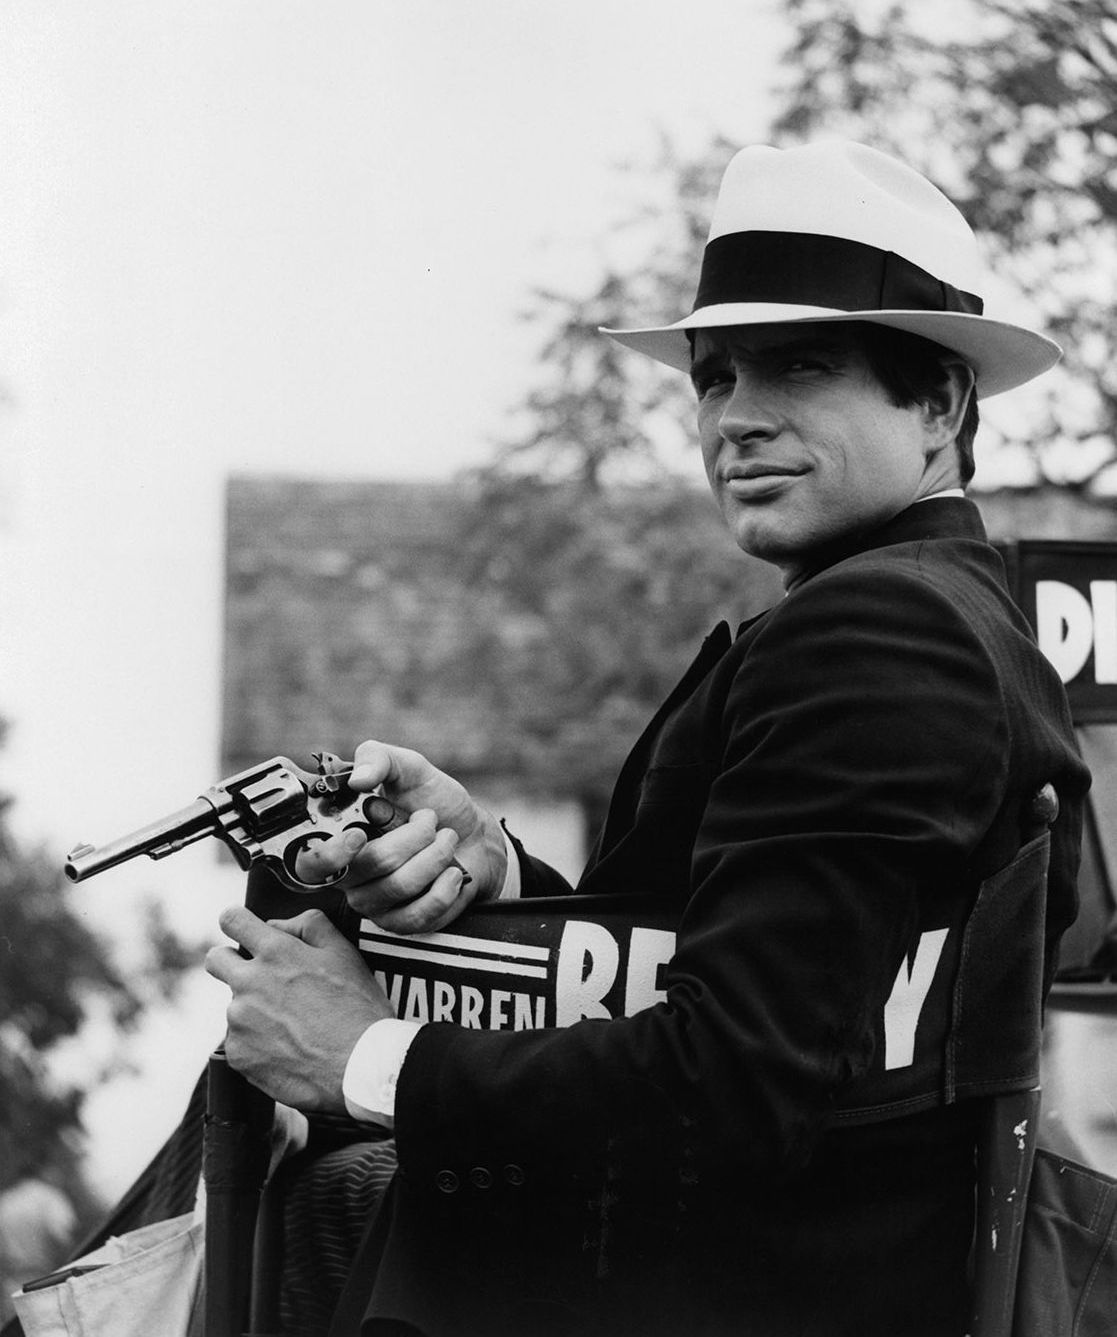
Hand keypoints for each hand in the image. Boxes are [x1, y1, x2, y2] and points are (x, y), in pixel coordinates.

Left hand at [205, 905, 392, 1111]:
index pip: (232, 920)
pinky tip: (288, 1049)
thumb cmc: (357, 1009)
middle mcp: (249, 983)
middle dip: (231, 962)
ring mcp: (239, 1021)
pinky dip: (258, 1043)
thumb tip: (277, 925)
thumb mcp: (345, 953)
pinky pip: (240, 1040)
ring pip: (235, 1005)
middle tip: (262, 978)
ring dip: (254, 1010)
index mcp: (275, 952)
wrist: (359, 1068)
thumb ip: (309, 926)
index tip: (246, 932)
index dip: (238, 923)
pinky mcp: (237, 1055)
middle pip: (216, 960)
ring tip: (293, 1027)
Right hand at [294, 740, 508, 932]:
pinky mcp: (403, 924)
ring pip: (400, 887)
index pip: (310, 863)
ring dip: (435, 855)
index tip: (358, 833)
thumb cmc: (435, 801)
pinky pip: (419, 914)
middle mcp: (350, 876)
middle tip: (430, 819)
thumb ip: (379, 758)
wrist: (474, 835)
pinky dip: (444, 888)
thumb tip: (358, 778)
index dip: (331, 853)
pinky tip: (452, 871)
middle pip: (372, 864)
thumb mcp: (409, 768)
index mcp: (340, 839)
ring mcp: (376, 904)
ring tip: (447, 839)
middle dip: (413, 835)